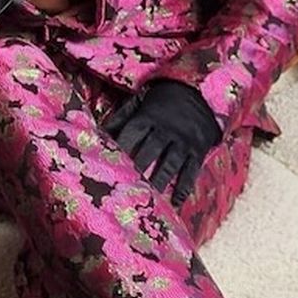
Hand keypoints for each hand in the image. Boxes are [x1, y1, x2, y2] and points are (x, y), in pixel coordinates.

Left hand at [105, 79, 221, 204]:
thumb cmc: (161, 101)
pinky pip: (191, 171)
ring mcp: (183, 142)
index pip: (132, 133)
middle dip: (138, 168)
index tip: (110, 164)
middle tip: (126, 188)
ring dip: (159, 181)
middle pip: (150, 150)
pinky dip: (184, 188)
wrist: (200, 94)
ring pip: (170, 164)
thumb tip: (97, 132)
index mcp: (148, 117)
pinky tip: (175, 203)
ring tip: (149, 199)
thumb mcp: (141, 102)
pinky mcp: (198, 151)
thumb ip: (121, 117)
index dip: (121, 147)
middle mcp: (166, 130)